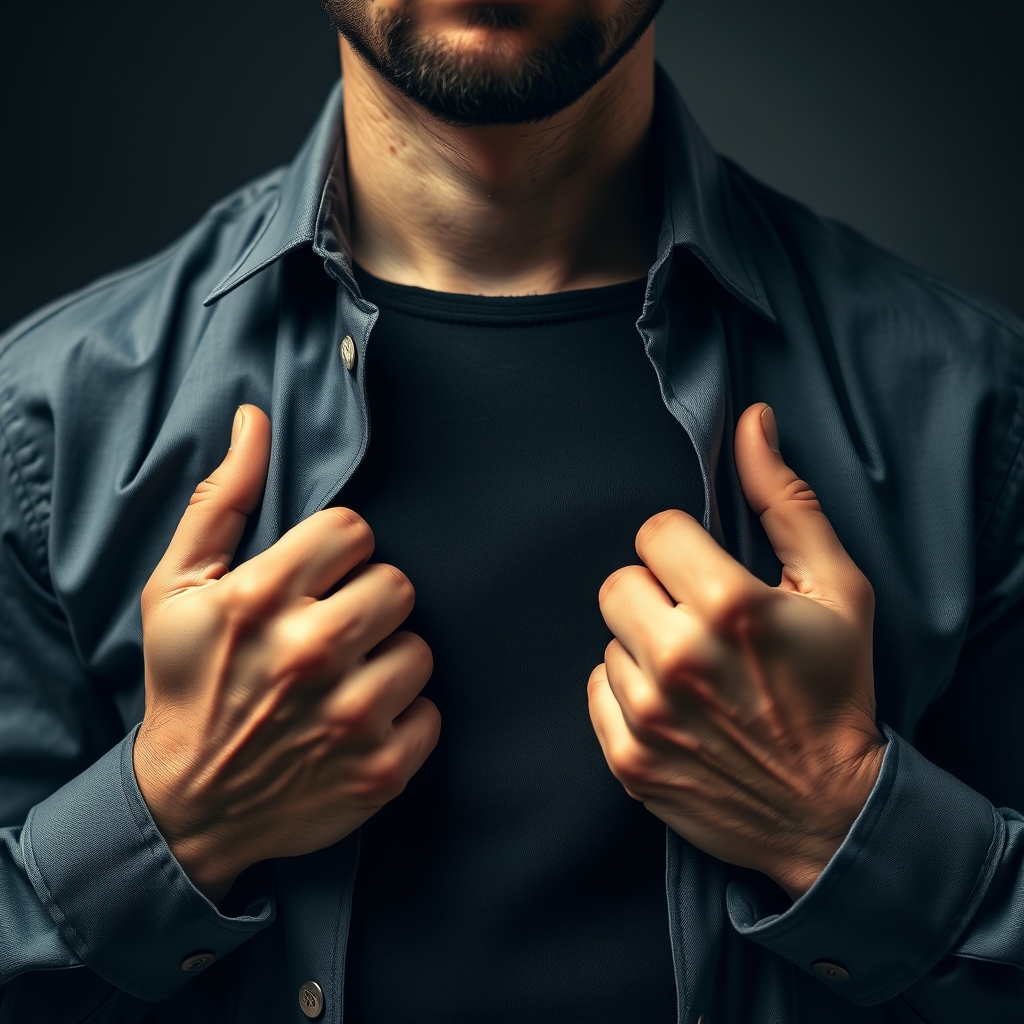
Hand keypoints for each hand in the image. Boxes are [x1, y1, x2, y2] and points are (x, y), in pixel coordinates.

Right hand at [134, 406, 439, 901]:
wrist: (190, 805)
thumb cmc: (185, 684)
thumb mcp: (176, 588)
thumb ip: (221, 500)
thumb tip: (256, 419)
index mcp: (260, 600)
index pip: (354, 530)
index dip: (338, 551)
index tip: (317, 579)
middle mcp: (311, 654)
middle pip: (397, 585)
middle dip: (367, 601)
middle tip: (333, 630)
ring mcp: (351, 717)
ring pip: (420, 648)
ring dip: (388, 658)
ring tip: (347, 678)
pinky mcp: (382, 770)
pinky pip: (431, 711)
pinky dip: (404, 716)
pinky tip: (361, 722)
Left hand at [589, 403, 884, 899]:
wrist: (827, 809)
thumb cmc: (836, 690)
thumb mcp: (837, 589)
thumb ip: (786, 500)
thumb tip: (750, 420)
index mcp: (728, 605)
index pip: (654, 532)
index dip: (683, 550)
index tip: (709, 577)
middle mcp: (678, 658)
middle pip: (618, 582)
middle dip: (655, 594)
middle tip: (697, 624)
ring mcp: (647, 713)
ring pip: (609, 638)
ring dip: (643, 647)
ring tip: (693, 674)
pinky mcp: (627, 758)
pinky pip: (596, 689)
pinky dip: (626, 693)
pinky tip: (673, 707)